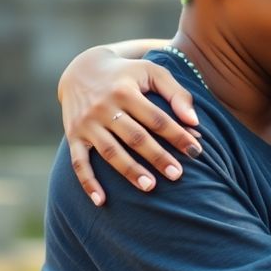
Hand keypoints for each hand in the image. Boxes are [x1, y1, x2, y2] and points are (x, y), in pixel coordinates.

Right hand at [60, 47, 200, 205]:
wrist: (81, 69)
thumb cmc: (128, 74)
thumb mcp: (153, 73)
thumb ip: (177, 93)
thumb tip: (194, 121)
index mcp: (126, 91)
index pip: (156, 118)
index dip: (177, 135)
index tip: (196, 151)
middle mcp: (104, 107)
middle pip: (135, 137)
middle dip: (157, 156)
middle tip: (177, 174)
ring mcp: (86, 123)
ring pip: (110, 152)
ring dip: (129, 171)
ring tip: (150, 187)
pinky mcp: (73, 135)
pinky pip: (78, 162)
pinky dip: (88, 183)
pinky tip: (102, 201)